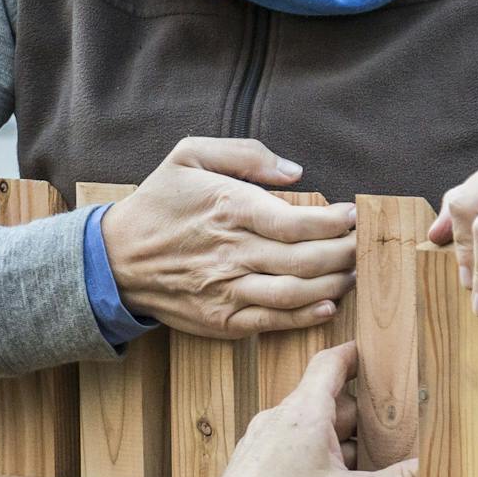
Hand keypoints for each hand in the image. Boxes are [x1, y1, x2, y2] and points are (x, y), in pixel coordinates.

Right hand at [100, 137, 355, 337]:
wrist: (115, 259)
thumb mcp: (189, 155)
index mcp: (228, 208)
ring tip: (350, 273)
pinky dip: (305, 317)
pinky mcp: (221, 320)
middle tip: (362, 246)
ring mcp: (226, 290)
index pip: (297, 222)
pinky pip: (272, 322)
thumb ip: (246, 154)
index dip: (334, 223)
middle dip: (344, 254)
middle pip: (305, 259)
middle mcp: (231, 252)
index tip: (352, 216)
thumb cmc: (158, 203)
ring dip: (332, 285)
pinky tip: (327, 305)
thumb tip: (295, 173)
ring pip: (295, 293)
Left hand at [175, 342, 416, 476]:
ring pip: (314, 432)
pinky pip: (295, 453)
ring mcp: (263, 445)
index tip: (379, 351)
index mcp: (303, 413)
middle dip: (365, 415)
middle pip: (331, 402)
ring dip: (344, 444)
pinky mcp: (255, 471)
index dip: (358, 354)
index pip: (331, 363)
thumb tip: (437, 472)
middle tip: (399, 425)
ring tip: (375, 465)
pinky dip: (321, 462)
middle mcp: (279, 421)